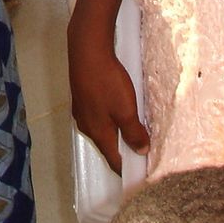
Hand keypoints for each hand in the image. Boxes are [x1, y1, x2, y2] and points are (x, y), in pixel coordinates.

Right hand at [67, 21, 150, 173]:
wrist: (87, 50)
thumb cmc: (107, 82)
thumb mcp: (126, 110)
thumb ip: (134, 133)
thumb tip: (141, 151)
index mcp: (98, 133)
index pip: (113, 160)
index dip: (127, 168)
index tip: (140, 172)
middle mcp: (87, 126)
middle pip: (106, 145)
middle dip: (122, 150)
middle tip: (141, 149)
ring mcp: (82, 111)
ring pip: (101, 129)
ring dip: (115, 132)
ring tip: (132, 129)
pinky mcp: (81, 97)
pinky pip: (97, 115)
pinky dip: (109, 118)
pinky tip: (116, 108)